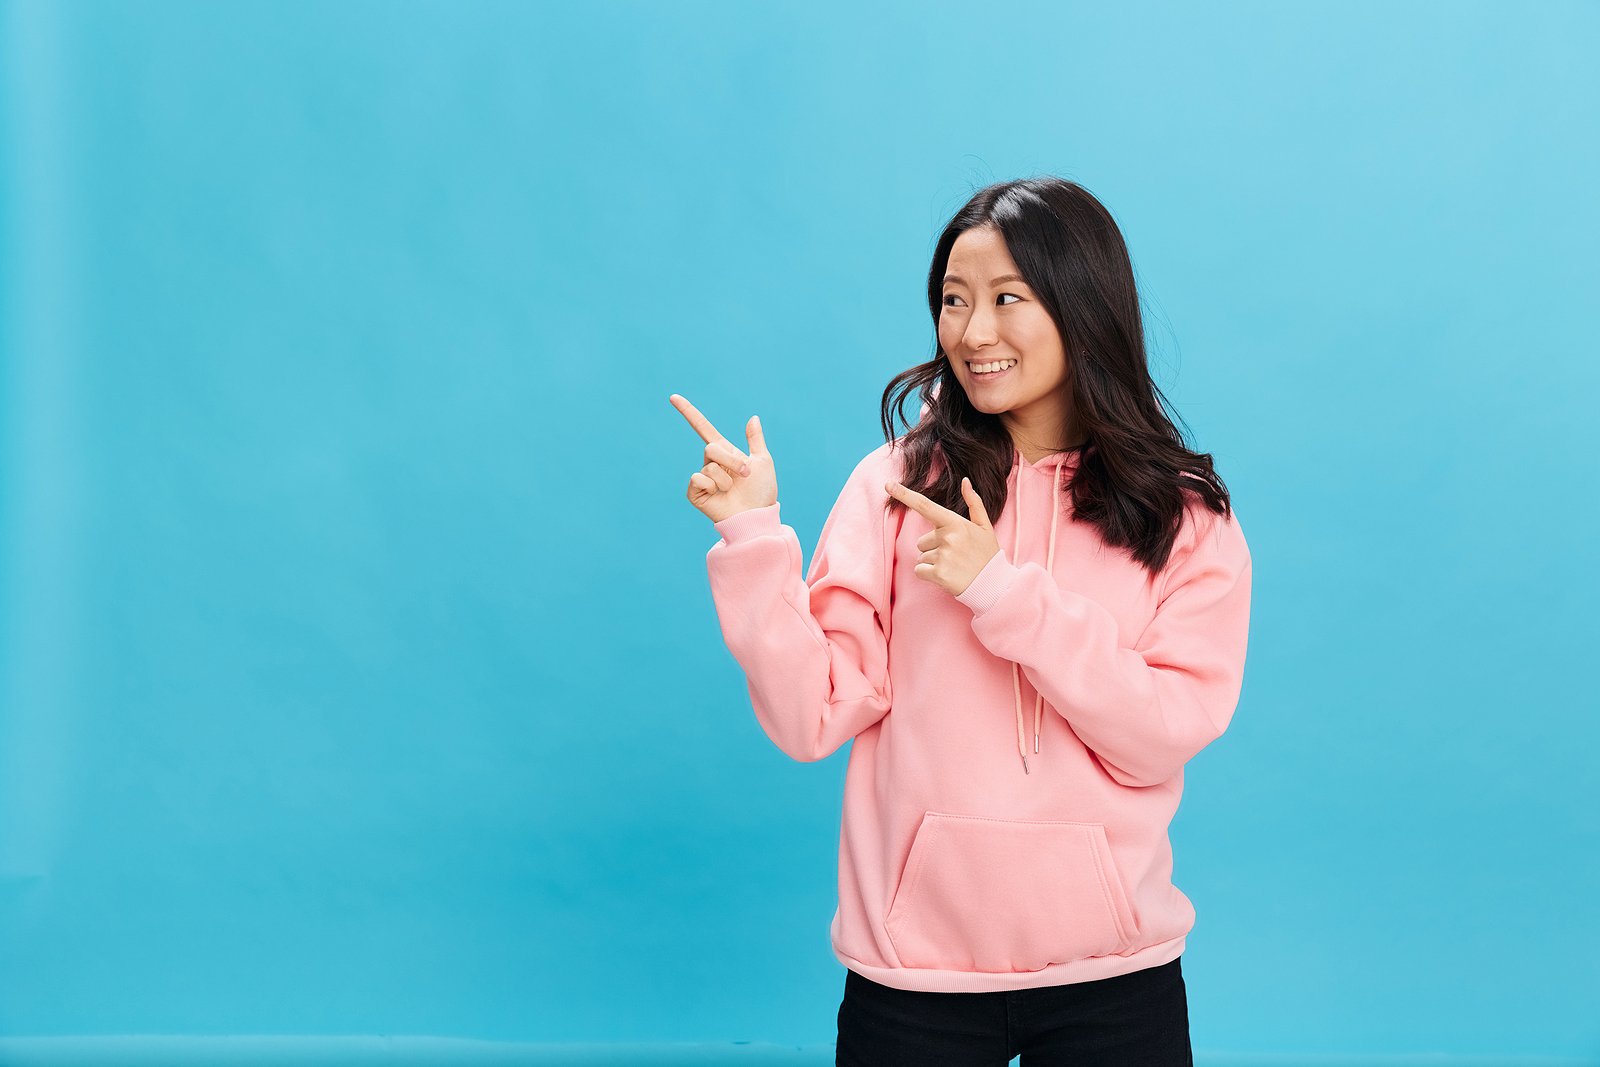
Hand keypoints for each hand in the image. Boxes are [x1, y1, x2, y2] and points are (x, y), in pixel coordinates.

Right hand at [670, 394, 777, 523]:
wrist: (758, 516)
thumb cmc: (762, 492)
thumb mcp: (763, 461)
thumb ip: (755, 439)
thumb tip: (753, 417)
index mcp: (726, 453)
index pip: (703, 428)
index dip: (689, 412)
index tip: (673, 397)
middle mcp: (712, 463)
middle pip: (711, 447)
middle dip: (732, 461)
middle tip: (745, 475)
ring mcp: (703, 478)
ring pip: (709, 465)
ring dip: (727, 477)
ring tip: (734, 490)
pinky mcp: (696, 493)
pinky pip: (698, 479)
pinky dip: (713, 486)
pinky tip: (720, 496)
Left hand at [885, 477, 1000, 595]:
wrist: (993, 584)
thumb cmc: (987, 554)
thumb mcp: (984, 526)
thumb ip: (974, 503)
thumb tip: (966, 481)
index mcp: (955, 523)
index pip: (925, 506)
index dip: (904, 495)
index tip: (888, 485)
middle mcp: (947, 537)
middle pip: (921, 541)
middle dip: (933, 548)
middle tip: (954, 555)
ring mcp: (942, 556)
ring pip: (921, 557)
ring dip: (933, 563)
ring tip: (953, 566)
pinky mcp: (938, 574)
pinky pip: (919, 571)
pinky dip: (928, 575)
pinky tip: (946, 575)